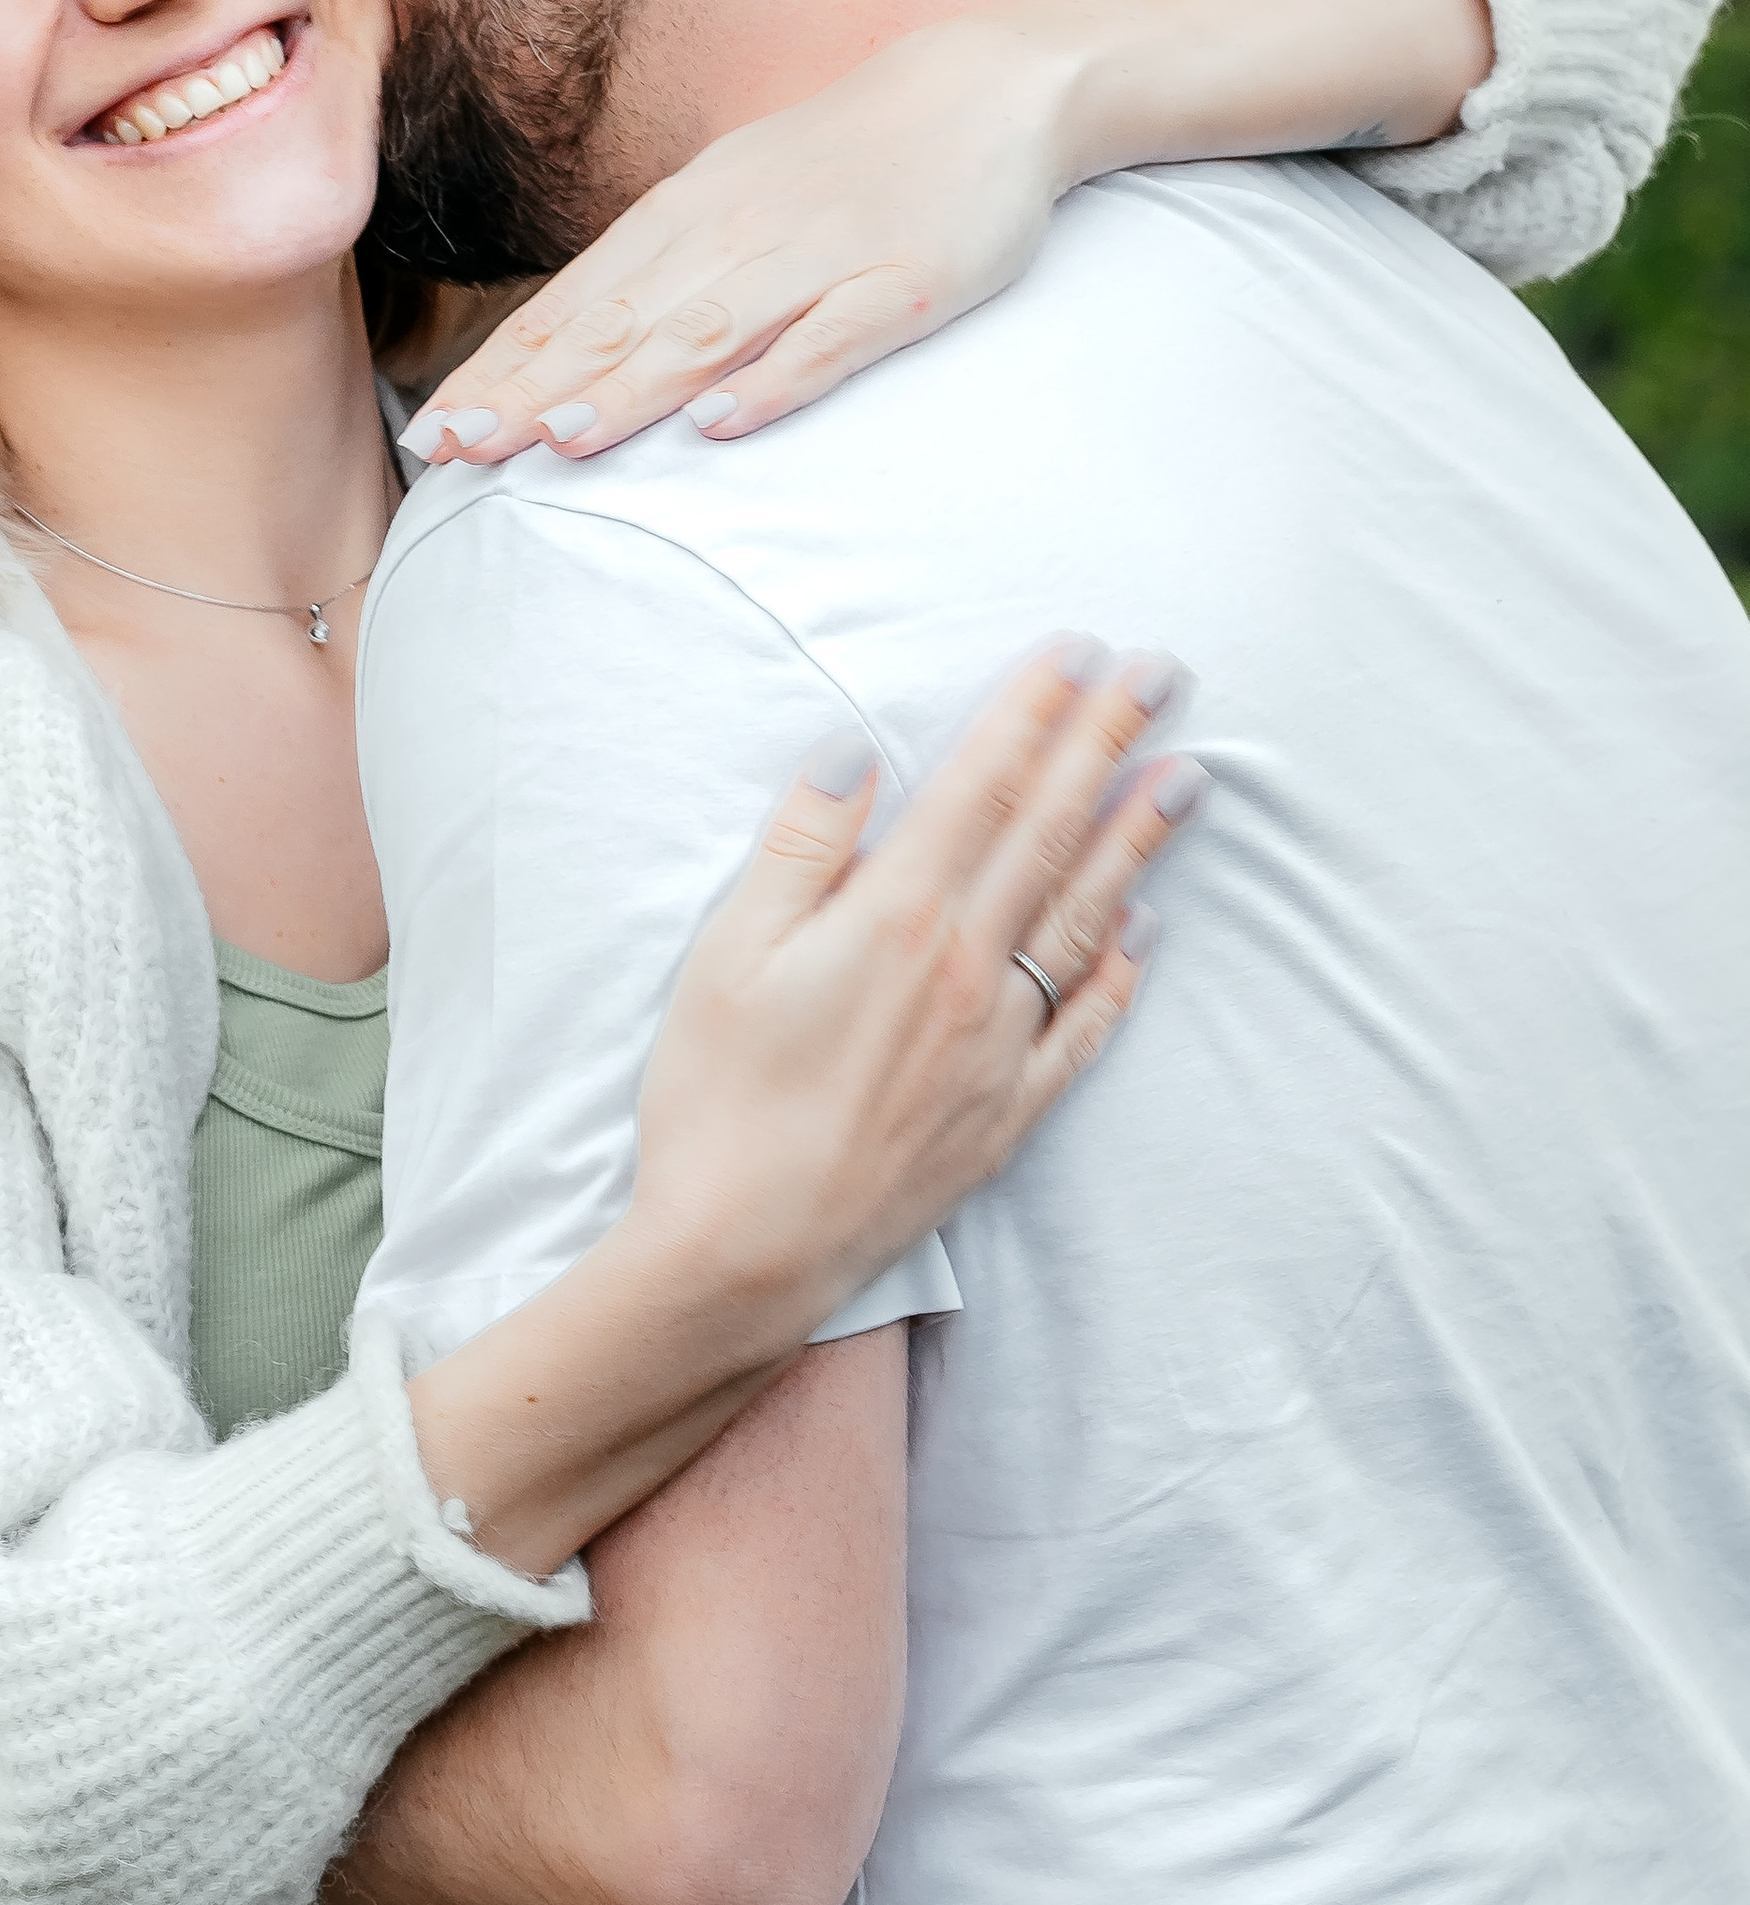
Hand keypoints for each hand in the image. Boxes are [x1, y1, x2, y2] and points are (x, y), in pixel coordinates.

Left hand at [399, 9, 1077, 464]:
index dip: (500, 370)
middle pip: (620, 324)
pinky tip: (724, 426)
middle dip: (531, 390)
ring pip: (709, 331)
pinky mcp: (903, 284)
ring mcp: (820, 257)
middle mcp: (738, 233)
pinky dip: (775, 380)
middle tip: (456, 450)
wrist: (986, 88)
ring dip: (631, 387)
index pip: (574, 305)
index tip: (432, 431)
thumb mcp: (735, 198)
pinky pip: (832, 337)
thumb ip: (661, 273)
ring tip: (559, 439)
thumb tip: (570, 350)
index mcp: (688, 216)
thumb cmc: (844, 161)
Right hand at [631, 639, 1196, 1334]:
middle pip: (1050, 834)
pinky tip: (1146, 933)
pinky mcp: (1004, 1113)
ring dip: (1137, 842)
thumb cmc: (716, 1102)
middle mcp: (964, 971)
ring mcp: (996, 1045)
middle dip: (1108, 745)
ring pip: (1083, 920)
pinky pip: (1081, 1029)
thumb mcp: (725, 955)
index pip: (981, 787)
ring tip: (1188, 778)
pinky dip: (1119, 975)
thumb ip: (799, 847)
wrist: (746, 1253)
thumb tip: (853, 752)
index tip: (1080, 652)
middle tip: (1165, 675)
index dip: (1033, 713)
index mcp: (894, 917)